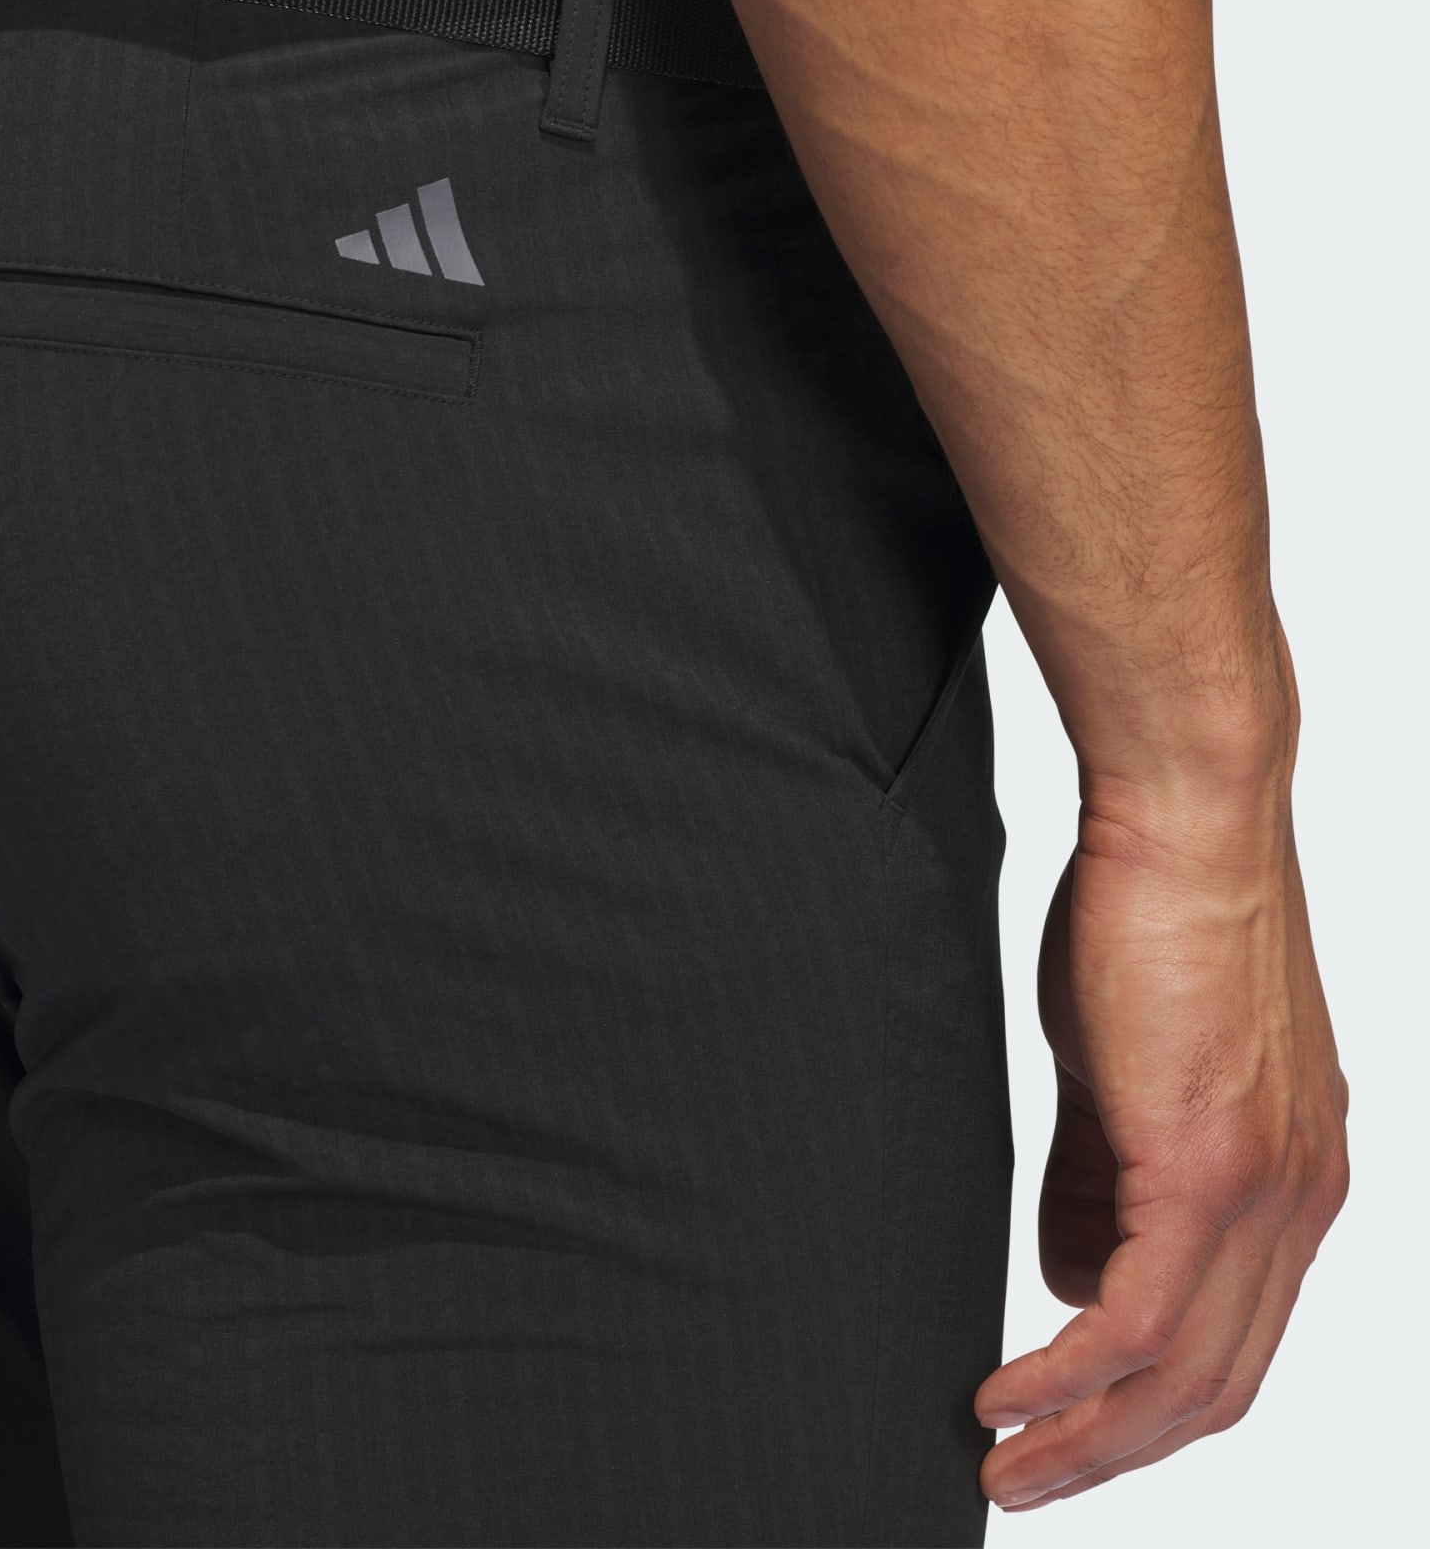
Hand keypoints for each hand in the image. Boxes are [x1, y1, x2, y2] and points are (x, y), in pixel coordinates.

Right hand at [976, 772, 1347, 1510]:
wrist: (1191, 818)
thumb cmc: (1152, 913)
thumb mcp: (1122, 1065)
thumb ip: (1103, 1175)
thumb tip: (1069, 1273)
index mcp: (1293, 1181)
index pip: (1232, 1343)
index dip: (1148, 1412)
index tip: (1065, 1435)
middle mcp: (1300, 1205)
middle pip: (1216, 1387)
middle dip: (1113, 1455)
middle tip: (1022, 1484)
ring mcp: (1265, 1190)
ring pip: (1183, 1374)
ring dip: (1086, 1436)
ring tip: (1000, 1462)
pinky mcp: (1207, 1164)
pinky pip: (1137, 1317)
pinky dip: (1067, 1376)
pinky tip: (1005, 1394)